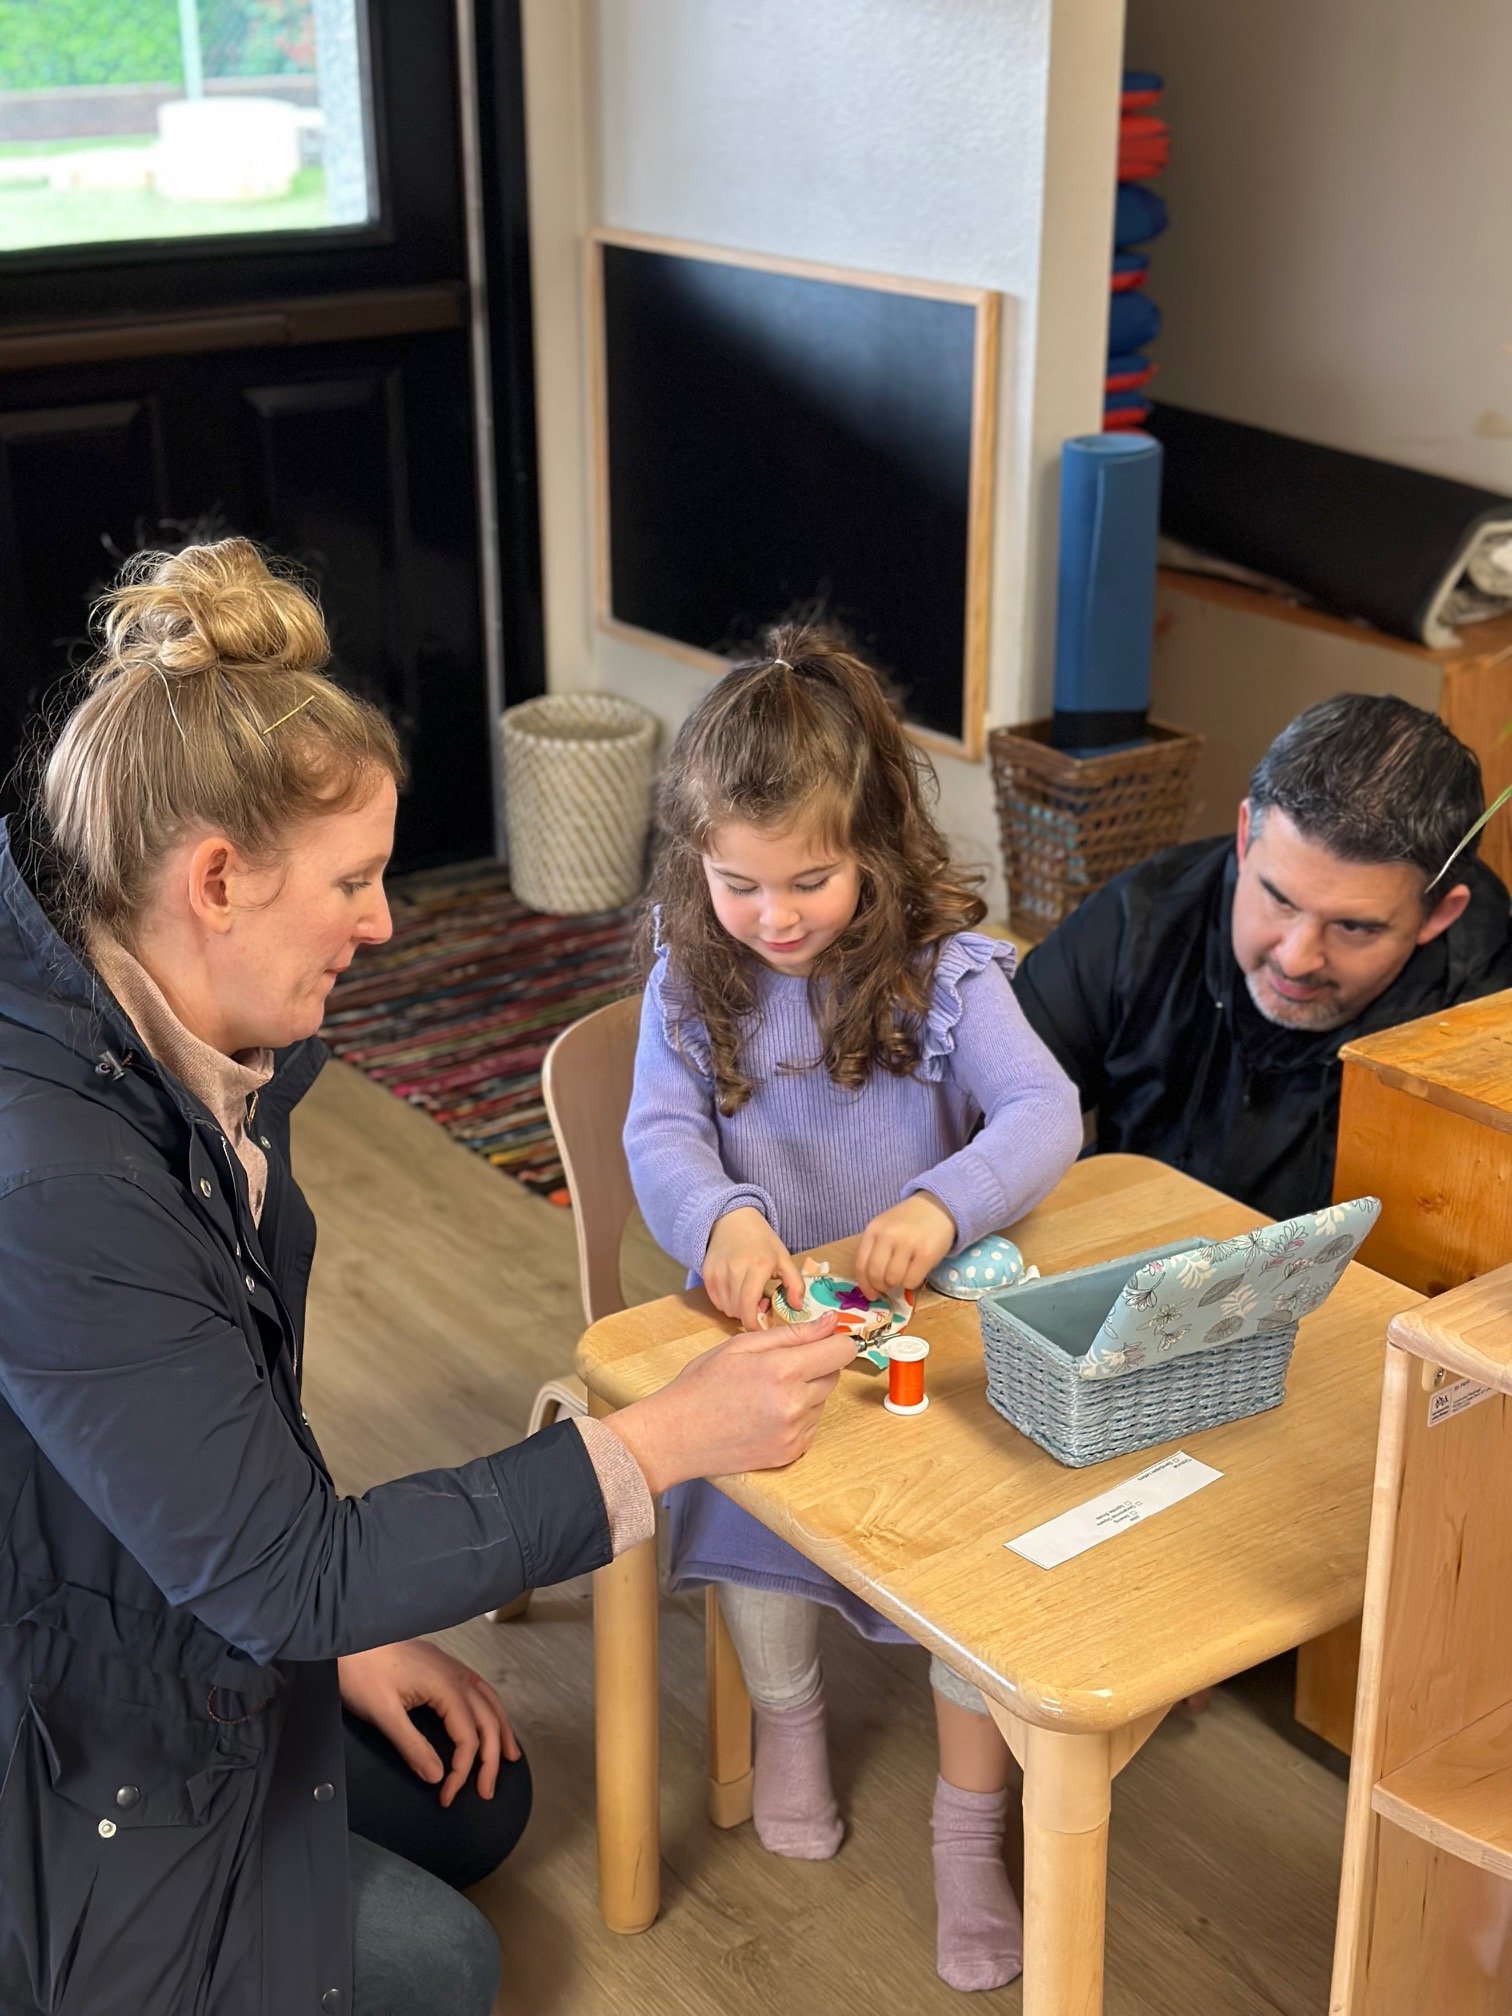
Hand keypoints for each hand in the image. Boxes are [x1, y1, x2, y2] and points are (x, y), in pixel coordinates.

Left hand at [337, 1640, 518, 1807]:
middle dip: (490, 1758)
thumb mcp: (383, 1713)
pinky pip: (477, 1689)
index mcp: (445, 1686)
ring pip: (489, 1701)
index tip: (448, 1795)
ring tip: (509, 1756)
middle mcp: (455, 1675)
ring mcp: (451, 1667)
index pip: (468, 1736)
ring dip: (501, 1730)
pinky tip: (488, 1718)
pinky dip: (489, 1709)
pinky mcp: (441, 1666)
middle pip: (487, 1720)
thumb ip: (412, 1746)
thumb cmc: (361, 1671)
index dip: (462, 1770)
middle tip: (486, 1790)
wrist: (348, 1640)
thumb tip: (437, 1776)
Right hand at [607, 1313, 853, 1494]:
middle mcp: (795, 1404)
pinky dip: (797, 1417)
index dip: (834, 1342)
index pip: (841, 1351)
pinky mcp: (790, 1453)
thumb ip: (791, 1333)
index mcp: (783, 1370)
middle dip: (815, 1366)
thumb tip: (830, 1322)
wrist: (676, 1435)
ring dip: (805, 1392)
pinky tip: (766, 1414)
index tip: (821, 1342)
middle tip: (778, 1367)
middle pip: (833, 1375)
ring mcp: (794, 1433)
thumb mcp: (741, 1346)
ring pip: (822, 1401)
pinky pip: (811, 1425)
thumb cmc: (702, 1384)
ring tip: (766, 1393)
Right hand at [703, 1206, 806, 1330]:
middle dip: (750, 1315)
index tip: (763, 1328)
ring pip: (726, 1309)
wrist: (732, 1220)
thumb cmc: (761, 1241)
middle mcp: (733, 1271)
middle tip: (761, 1302)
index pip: (749, 1307)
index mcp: (757, 1267)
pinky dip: (727, 1302)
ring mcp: (717, 1273)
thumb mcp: (784, 1258)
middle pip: (737, 1312)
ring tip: (748, 1295)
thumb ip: (795, 1284)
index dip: (754, 1325)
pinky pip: (716, 1301)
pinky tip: (736, 1290)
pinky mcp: (706, 1274)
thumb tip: (797, 1308)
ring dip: (738, 1309)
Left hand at [854, 1194, 957, 1297]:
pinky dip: (912, 1283)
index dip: (864, 1285)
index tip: (871, 1294)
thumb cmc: (908, 1222)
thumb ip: (875, 1250)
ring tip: (904, 1274)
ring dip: (898, 1284)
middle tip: (889, 1286)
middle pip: (876, 1275)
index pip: (861, 1265)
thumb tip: (871, 1285)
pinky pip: (911, 1281)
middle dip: (881, 1286)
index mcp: (874, 1230)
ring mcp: (908, 1244)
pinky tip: (916, 1272)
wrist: (937, 1207)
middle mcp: (888, 1236)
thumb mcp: (885, 1228)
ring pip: (893, 1280)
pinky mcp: (926, 1254)